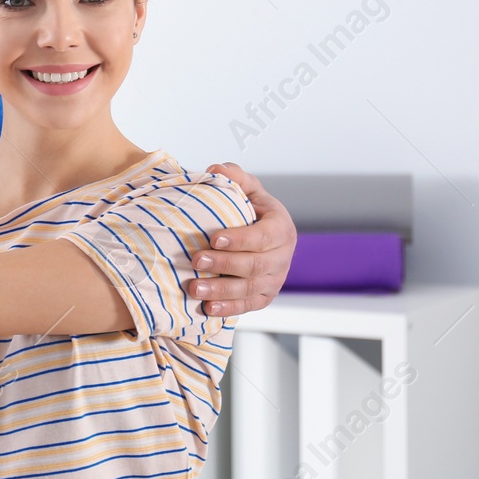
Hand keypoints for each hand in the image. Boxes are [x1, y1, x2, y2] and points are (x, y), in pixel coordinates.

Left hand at [191, 162, 297, 315]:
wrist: (261, 236)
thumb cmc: (250, 209)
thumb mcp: (247, 189)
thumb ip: (234, 176)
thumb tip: (215, 170)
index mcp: (282, 227)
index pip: (263, 236)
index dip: (240, 239)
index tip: (213, 238)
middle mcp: (283, 256)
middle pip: (255, 265)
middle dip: (224, 264)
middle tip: (196, 260)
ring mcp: (275, 279)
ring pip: (250, 288)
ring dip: (221, 290)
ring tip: (194, 288)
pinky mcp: (266, 296)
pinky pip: (249, 305)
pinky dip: (229, 308)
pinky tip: (208, 309)